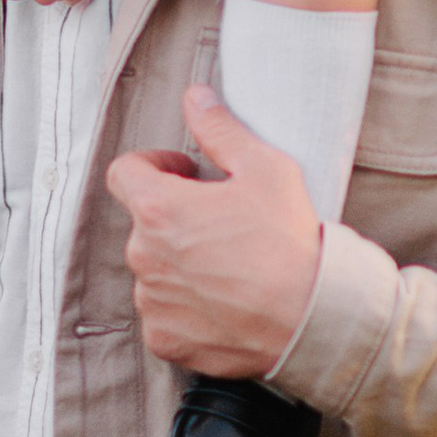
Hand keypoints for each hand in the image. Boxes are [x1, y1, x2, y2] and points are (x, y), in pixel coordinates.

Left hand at [103, 84, 323, 376]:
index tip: (185, 173)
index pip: (124, 172)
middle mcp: (143, 256)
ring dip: (180, 263)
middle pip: (145, 224)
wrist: (312, 319)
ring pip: (155, 270)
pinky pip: (164, 314)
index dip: (153, 165)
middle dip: (176, 217)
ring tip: (229, 266)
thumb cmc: (290, 241)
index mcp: (158, 209)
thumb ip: (221, 129)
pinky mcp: (164, 339)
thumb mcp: (265, 169)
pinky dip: (186, 306)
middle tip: (224, 223)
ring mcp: (151, 301)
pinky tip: (225, 301)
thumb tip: (195, 97)